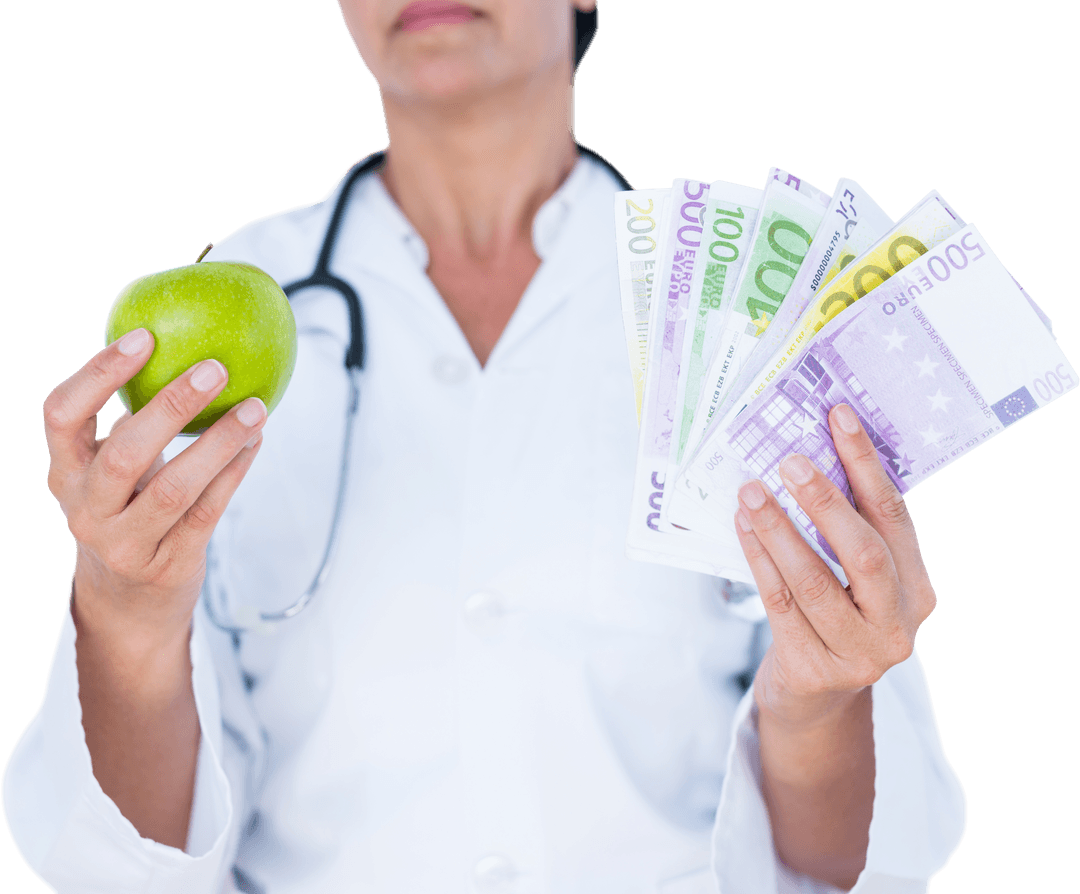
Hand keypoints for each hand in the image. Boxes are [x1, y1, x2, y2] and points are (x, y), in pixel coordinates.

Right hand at [44, 328, 268, 655]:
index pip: (62, 416)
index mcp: (64, 472)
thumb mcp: (111, 473)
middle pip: (123, 454)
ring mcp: (124, 543)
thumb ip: (132, 423)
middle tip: (215, 369)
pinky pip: (206, 513)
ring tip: (256, 408)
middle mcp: (86, 510)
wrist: (127, 605)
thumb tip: (186, 347)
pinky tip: (256, 443)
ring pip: (174, 489)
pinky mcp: (166, 565)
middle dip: (171, 407)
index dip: (98, 374)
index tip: (144, 336)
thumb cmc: (126, 513)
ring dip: (220, 443)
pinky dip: (234, 474)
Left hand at [734, 402, 936, 728]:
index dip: (865, 464)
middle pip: (862, 553)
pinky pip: (781, 605)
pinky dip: (759, 562)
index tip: (838, 417)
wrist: (815, 695)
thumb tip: (811, 450)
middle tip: (788, 462)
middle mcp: (899, 625)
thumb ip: (847, 529)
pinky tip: (743, 529)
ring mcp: (859, 654)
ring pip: (813, 581)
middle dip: (823, 501)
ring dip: (778, 530)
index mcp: (918, 590)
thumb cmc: (835, 615)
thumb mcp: (855, 578)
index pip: (894, 516)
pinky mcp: (816, 671)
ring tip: (750, 492)